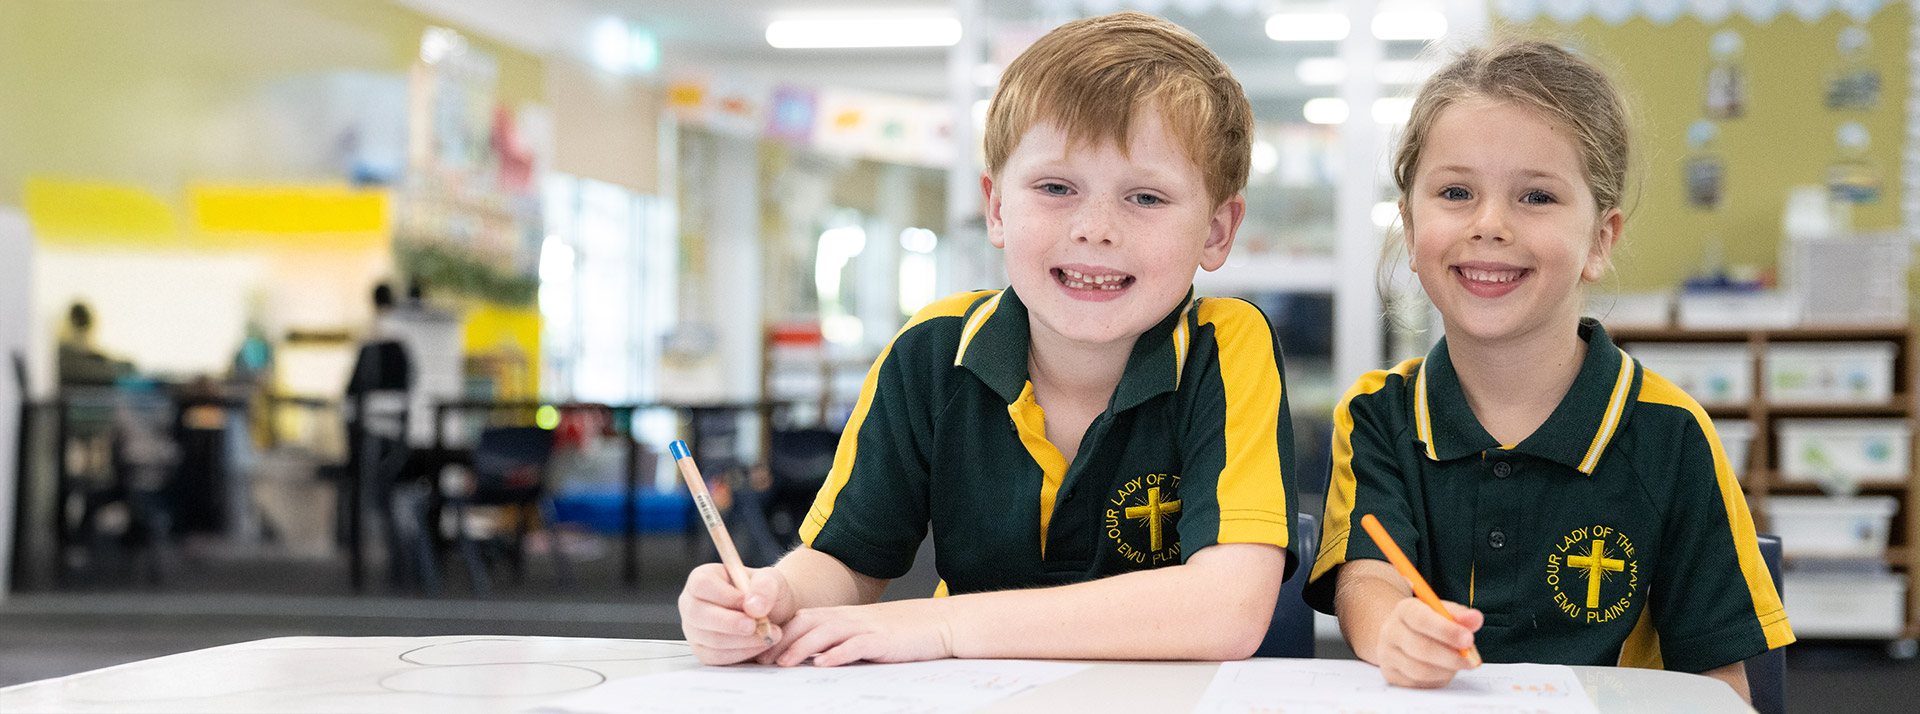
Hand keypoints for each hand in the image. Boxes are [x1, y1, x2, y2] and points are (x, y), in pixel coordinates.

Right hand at [678, 563, 793, 664]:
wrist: (773, 614)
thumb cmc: (764, 593)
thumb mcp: (771, 580)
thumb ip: (764, 587)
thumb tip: (752, 607)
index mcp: (702, 577)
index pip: (702, 584)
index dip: (726, 596)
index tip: (749, 604)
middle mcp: (692, 603)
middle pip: (698, 614)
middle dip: (731, 623)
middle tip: (756, 626)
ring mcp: (694, 629)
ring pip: (711, 639)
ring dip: (743, 640)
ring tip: (767, 634)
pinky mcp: (703, 650)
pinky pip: (717, 657)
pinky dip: (741, 653)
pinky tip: (758, 644)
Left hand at [762, 599, 954, 667]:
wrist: (940, 624)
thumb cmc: (902, 633)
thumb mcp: (865, 633)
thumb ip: (840, 640)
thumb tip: (812, 657)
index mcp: (844, 616)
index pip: (803, 619)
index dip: (779, 634)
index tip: (761, 652)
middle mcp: (850, 618)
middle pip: (807, 623)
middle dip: (781, 642)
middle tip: (762, 661)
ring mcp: (866, 627)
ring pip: (825, 633)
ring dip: (801, 648)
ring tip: (783, 664)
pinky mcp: (882, 640)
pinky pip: (856, 645)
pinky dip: (837, 654)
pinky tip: (822, 663)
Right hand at [1372, 597, 1481, 687]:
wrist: (1402, 636)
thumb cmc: (1427, 624)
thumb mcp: (1443, 613)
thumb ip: (1460, 615)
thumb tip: (1475, 618)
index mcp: (1404, 610)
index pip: (1421, 619)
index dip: (1446, 631)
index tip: (1468, 638)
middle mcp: (1391, 631)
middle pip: (1420, 648)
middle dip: (1450, 657)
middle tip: (1470, 661)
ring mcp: (1387, 655)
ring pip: (1419, 670)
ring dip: (1445, 671)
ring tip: (1457, 665)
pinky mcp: (1391, 675)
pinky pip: (1417, 684)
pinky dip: (1437, 680)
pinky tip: (1443, 671)